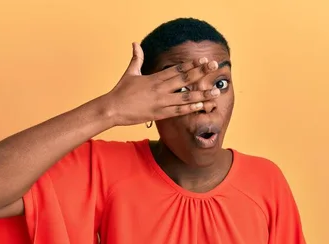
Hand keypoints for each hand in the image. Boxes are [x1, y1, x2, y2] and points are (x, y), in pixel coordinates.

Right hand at [105, 42, 220, 126]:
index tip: (204, 60)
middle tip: (216, 67)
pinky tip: (201, 105)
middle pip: (185, 79)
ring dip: (202, 94)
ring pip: (186, 96)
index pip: (177, 69)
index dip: (192, 64)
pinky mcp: (160, 114)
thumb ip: (136, 58)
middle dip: (202, 73)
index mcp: (155, 78)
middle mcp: (160, 89)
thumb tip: (135, 44)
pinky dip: (190, 108)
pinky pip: (178, 110)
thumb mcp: (130, 73)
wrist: (112, 109)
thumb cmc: (120, 91)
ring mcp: (161, 102)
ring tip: (216, 92)